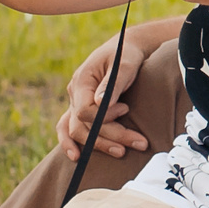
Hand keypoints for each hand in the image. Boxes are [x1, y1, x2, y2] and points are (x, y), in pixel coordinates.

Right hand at [56, 37, 148, 163]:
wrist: (126, 49)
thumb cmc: (126, 55)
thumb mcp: (124, 64)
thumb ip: (112, 83)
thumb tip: (100, 103)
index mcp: (81, 80)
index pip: (84, 111)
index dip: (105, 117)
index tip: (125, 109)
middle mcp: (74, 93)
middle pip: (83, 125)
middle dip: (110, 136)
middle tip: (140, 142)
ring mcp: (74, 103)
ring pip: (77, 131)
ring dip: (100, 144)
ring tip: (122, 153)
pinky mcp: (80, 109)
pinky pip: (68, 129)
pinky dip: (69, 143)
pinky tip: (77, 157)